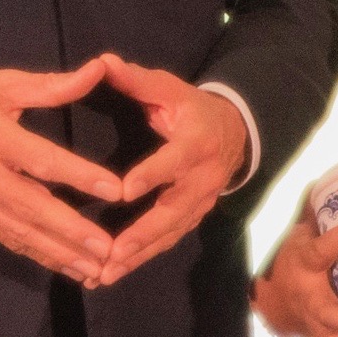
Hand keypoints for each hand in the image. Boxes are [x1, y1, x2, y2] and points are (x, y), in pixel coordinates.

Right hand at [0, 57, 121, 283]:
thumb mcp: (1, 82)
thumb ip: (51, 85)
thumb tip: (98, 70)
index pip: (41, 160)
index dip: (79, 176)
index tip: (115, 190)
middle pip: (31, 206)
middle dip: (71, 231)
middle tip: (108, 250)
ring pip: (19, 231)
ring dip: (59, 253)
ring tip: (96, 270)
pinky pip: (6, 239)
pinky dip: (37, 256)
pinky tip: (66, 268)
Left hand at [92, 53, 250, 288]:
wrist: (234, 133)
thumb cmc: (192, 109)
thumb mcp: (169, 89)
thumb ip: (136, 80)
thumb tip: (103, 62)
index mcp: (196, 144)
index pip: (173, 162)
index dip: (151, 176)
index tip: (124, 192)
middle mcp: (202, 179)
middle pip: (173, 211)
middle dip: (142, 235)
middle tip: (112, 253)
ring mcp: (200, 202)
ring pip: (170, 233)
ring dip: (139, 255)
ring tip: (107, 274)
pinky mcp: (194, 217)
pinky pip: (169, 240)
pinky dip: (143, 258)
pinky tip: (116, 272)